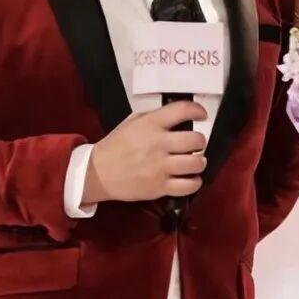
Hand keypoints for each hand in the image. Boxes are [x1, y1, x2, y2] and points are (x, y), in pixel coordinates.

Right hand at [83, 100, 207, 203]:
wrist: (97, 173)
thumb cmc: (116, 146)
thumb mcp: (133, 122)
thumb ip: (156, 117)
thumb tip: (180, 116)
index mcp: (151, 125)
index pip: (183, 110)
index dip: (198, 110)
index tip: (202, 115)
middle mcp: (158, 144)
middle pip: (196, 140)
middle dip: (200, 142)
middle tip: (195, 145)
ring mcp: (159, 167)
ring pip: (196, 163)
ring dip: (199, 162)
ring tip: (194, 162)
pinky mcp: (158, 187)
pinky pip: (188, 186)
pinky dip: (194, 182)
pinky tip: (189, 178)